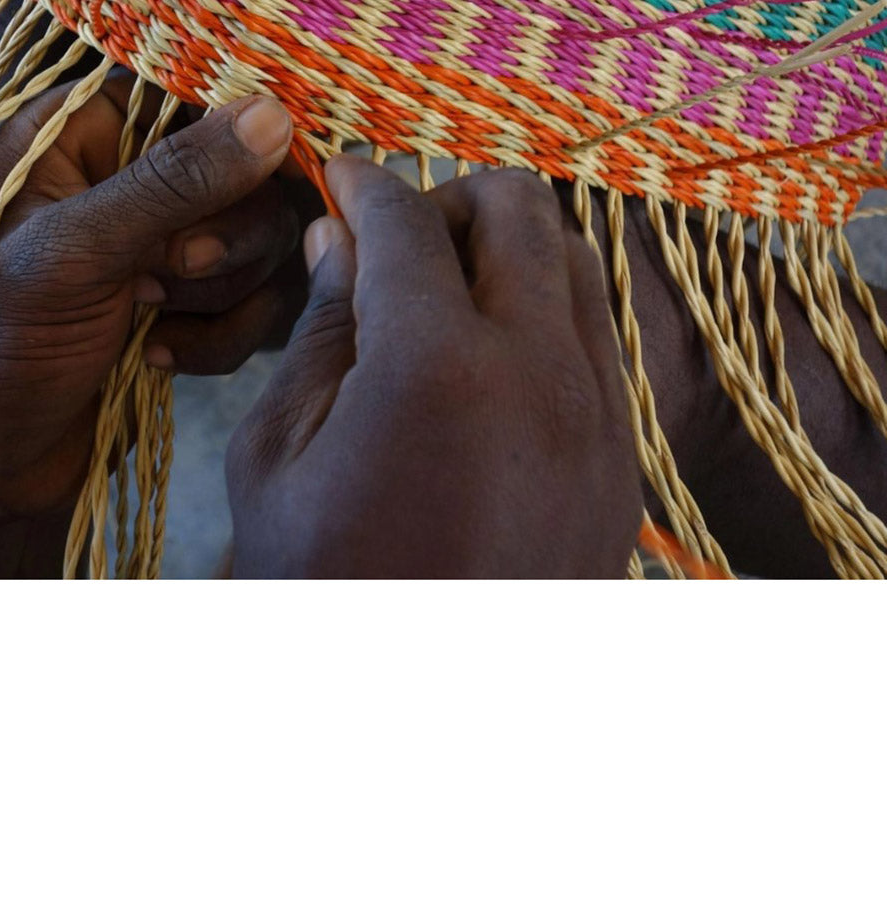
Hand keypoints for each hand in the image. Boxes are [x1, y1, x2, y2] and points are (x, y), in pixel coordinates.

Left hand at [0, 82, 299, 530]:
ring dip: (216, 291)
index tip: (252, 175)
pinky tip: (155, 356)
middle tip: (167, 269)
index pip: (184, 91)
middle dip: (221, 234)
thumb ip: (173, 182)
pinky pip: (249, 302)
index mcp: (71, 134)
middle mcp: (118, 178)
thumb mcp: (74, 253)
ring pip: (255, 239)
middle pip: (240, 169)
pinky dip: (217, 337)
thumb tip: (271, 115)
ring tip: (148, 317)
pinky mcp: (178, 307)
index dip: (231, 128)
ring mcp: (153, 245)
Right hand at [225, 159, 641, 577]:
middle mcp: (540, 376)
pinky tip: (485, 366)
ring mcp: (597, 421)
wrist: (411, 720)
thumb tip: (340, 236)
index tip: (340, 179)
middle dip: (451, 201)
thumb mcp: (278, 457)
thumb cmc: (318, 587)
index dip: (365, 184)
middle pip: (521, 209)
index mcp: (437, 368)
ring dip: (508, 253)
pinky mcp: (622, 464)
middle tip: (397, 243)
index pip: (408, 219)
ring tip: (442, 301)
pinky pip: (597, 343)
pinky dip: (544, 318)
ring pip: (575, 265)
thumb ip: (318, 330)